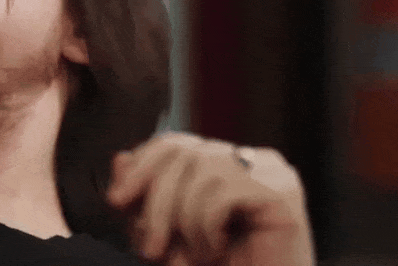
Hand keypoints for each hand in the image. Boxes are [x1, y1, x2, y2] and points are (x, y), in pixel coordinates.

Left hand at [106, 132, 313, 265]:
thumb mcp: (168, 237)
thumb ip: (144, 201)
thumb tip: (120, 158)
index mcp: (229, 163)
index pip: (175, 143)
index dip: (141, 166)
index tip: (116, 200)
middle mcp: (253, 159)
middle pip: (183, 152)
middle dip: (156, 201)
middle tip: (151, 250)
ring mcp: (271, 171)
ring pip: (200, 169)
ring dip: (183, 221)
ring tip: (194, 256)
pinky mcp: (282, 192)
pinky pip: (222, 192)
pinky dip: (206, 227)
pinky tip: (216, 252)